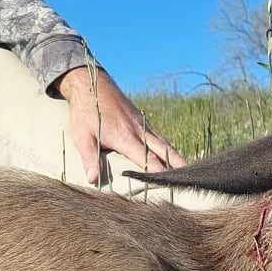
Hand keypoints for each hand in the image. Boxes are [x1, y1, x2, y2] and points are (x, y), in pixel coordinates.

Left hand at [49, 64, 185, 184]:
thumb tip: (94, 180)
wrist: (90, 83)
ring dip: (176, 156)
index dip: (158, 174)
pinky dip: (168, 147)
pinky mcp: (141, 119)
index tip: (168, 187)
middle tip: (189, 180)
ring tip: (187, 171)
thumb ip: (90, 159)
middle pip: (165, 151)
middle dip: (178, 166)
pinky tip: (171, 154)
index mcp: (126, 137)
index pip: (148, 160)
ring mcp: (142, 124)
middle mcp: (139, 131)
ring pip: (164, 143)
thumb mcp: (82, 136)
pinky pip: (158, 136)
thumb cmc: (85, 111)